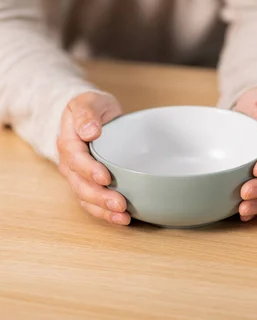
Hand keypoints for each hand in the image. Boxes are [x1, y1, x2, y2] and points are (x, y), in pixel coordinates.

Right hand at [57, 92, 129, 224]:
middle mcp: (70, 163)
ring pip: (86, 197)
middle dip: (99, 196)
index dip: (89, 170)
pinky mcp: (89, 184)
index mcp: (69, 142)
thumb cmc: (92, 108)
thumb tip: (90, 131)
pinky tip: (122, 219)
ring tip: (123, 216)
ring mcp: (78, 176)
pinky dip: (105, 213)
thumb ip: (87, 114)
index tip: (106, 177)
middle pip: (80, 184)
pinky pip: (93, 203)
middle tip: (120, 203)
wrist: (91, 116)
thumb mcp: (89, 101)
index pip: (76, 159)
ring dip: (103, 209)